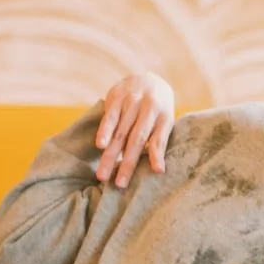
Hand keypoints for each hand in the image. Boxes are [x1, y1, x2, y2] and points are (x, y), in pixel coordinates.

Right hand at [94, 72, 175, 188]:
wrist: (148, 78)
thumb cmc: (158, 110)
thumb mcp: (164, 122)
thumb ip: (159, 142)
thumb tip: (158, 171)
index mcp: (164, 117)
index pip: (159, 140)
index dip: (157, 156)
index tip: (156, 172)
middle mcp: (149, 109)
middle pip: (137, 140)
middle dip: (127, 164)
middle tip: (119, 185)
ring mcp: (132, 102)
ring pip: (120, 132)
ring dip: (110, 155)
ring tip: (102, 175)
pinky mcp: (117, 97)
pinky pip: (110, 117)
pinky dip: (105, 131)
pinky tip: (100, 145)